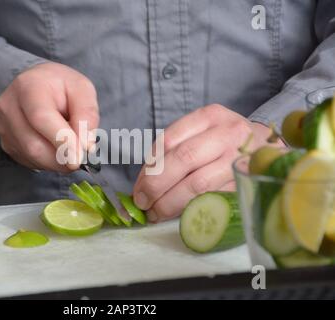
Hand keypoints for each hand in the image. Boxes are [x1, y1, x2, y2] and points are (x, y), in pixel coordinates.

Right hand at [0, 62, 98, 171]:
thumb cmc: (62, 87)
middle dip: (62, 158)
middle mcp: (9, 107)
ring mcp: (4, 127)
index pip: (41, 118)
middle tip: (82, 159)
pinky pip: (29, 161)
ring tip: (70, 146)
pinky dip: (48, 161)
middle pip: (34, 144)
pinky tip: (55, 147)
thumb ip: (87, 115)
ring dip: (57, 161)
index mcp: (28, 86)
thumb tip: (85, 145)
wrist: (40, 85)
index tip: (78, 159)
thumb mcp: (83, 90)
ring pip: (32, 157)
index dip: (61, 141)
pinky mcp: (6, 143)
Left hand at [133, 104, 283, 222]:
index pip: (169, 139)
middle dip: (156, 185)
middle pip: (183, 159)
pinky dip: (190, 210)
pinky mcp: (247, 183)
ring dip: (170, 202)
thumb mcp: (203, 132)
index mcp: (210, 116)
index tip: (138, 187)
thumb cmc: (226, 142)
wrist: (269, 148)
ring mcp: (240, 159)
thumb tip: (143, 183)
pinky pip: (213, 200)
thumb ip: (174, 150)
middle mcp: (228, 133)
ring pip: (198, 184)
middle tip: (142, 202)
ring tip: (155, 213)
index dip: (149, 167)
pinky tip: (178, 215)